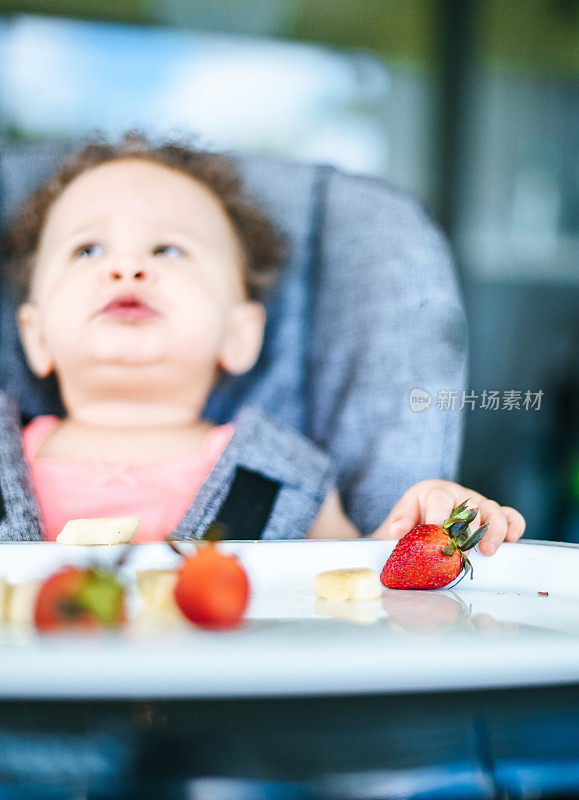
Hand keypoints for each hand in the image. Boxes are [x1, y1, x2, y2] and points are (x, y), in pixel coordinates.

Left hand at [370, 479, 524, 555]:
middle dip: (467, 528)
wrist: (425, 517)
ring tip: (488, 550)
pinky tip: (513, 540)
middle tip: (463, 548)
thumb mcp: (403, 516)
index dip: (439, 513)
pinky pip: (510, 516)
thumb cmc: (415, 516)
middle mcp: (460, 496)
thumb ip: (401, 521)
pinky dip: (514, 525)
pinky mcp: (494, 516)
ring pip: (492, 510)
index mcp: (435, 492)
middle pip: (469, 506)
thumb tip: (398, 531)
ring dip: (493, 530)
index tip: (437, 529)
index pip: (440, 498)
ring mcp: (479, 505)